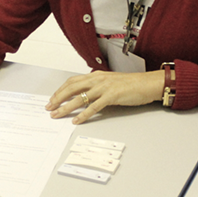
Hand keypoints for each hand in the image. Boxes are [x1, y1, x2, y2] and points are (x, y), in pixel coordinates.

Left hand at [45, 70, 165, 123]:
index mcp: (96, 76)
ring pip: (80, 98)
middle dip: (58, 98)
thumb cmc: (131, 84)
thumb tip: (85, 94)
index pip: (72, 82)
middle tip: (49, 107)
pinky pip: (94, 107)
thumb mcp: (110, 82)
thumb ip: (97, 86)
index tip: (52, 99)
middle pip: (72, 88)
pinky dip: (84, 115)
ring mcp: (104, 88)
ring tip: (57, 115)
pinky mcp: (112, 96)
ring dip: (66, 108)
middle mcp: (97, 80)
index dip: (60, 90)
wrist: (147, 83)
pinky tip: (77, 120)